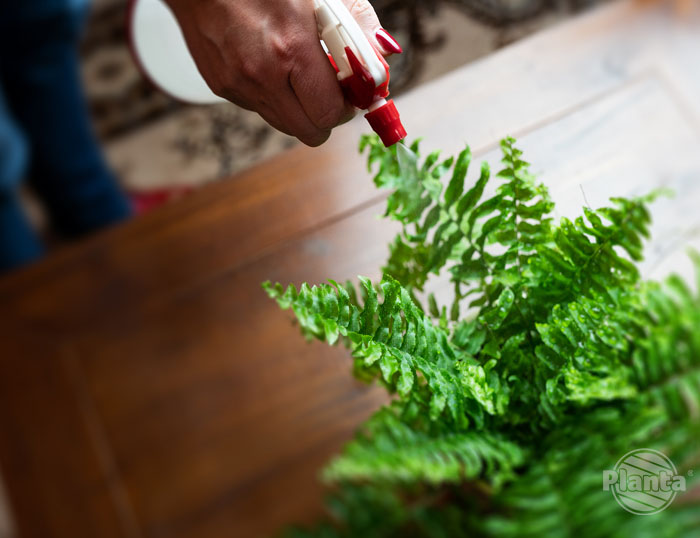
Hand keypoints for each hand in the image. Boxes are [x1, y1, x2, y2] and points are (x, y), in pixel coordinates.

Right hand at [165, 0, 400, 146]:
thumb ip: (357, 26)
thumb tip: (382, 60)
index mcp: (291, 49)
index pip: (329, 113)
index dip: (346, 109)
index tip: (349, 96)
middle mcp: (262, 76)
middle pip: (309, 132)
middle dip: (325, 118)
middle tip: (328, 92)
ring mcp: (238, 86)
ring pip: (284, 124)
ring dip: (299, 109)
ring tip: (297, 75)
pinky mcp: (221, 87)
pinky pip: (260, 108)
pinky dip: (272, 96)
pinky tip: (268, 65)